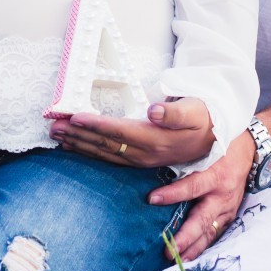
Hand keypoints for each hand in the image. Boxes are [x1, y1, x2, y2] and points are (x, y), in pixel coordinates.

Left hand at [49, 97, 213, 169]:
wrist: (215, 137)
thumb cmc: (203, 118)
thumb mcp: (195, 110)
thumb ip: (174, 111)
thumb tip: (153, 111)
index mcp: (155, 138)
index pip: (119, 130)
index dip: (95, 124)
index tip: (74, 117)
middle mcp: (145, 152)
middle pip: (106, 144)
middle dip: (78, 135)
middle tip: (54, 127)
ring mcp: (142, 159)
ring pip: (105, 153)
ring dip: (80, 145)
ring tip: (58, 137)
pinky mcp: (141, 160)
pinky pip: (111, 158)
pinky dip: (92, 153)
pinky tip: (78, 148)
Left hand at [148, 129, 255, 260]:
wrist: (250, 149)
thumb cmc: (222, 144)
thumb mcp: (206, 144)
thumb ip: (186, 153)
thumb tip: (158, 149)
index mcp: (216, 176)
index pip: (191, 187)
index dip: (172, 194)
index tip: (152, 199)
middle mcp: (222, 196)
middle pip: (202, 221)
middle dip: (184, 238)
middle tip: (167, 250)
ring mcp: (227, 208)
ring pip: (209, 233)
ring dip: (192, 248)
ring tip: (176, 260)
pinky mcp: (230, 215)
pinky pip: (215, 233)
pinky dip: (202, 246)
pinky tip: (189, 257)